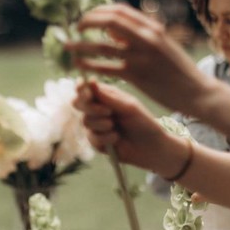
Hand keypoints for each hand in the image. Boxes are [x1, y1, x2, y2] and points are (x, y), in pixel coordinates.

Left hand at [66, 4, 214, 114]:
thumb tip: (111, 31)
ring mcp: (141, 57)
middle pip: (109, 21)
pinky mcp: (136, 76)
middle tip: (75, 29)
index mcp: (152, 27)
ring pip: (102, 46)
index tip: (86, 18)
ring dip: (81, 46)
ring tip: (68, 48)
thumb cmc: (176, 69)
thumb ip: (137, 36)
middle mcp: (147, 38)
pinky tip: (79, 66)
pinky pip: (105, 68)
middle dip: (87, 23)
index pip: (119, 10)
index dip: (98, 11)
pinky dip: (89, 65)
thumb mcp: (160, 46)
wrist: (196, 91)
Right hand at [73, 81, 190, 177]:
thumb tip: (90, 82)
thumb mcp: (128, 107)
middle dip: (91, 108)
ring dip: (101, 124)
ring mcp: (95, 125)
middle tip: (107, 112)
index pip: (86, 88)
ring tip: (115, 127)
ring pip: (85, 121)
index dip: (81, 88)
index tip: (85, 92)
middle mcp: (97, 109)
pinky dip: (105, 138)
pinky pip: (92, 137)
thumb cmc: (144, 123)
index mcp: (106, 96)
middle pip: (78, 103)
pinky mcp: (96, 141)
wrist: (151, 148)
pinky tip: (117, 138)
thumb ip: (108, 97)